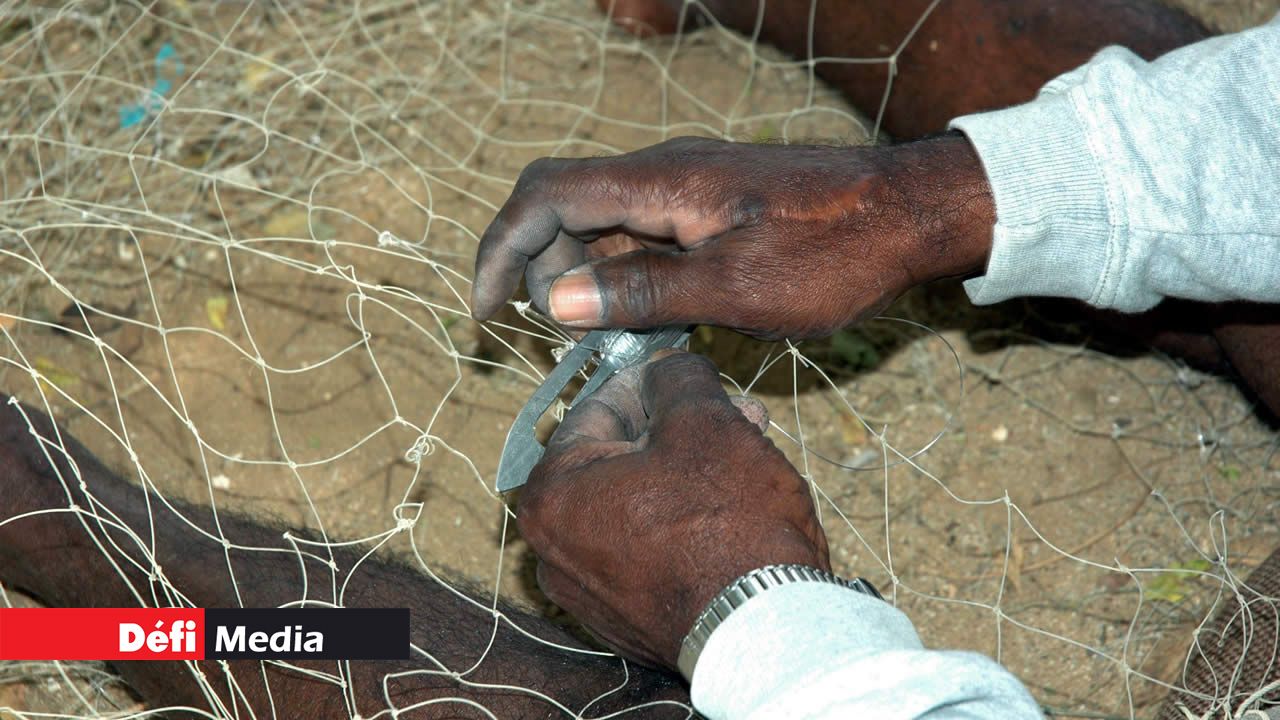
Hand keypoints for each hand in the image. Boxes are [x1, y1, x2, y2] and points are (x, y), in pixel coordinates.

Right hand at [472, 134, 992, 339]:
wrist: (912, 213)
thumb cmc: (836, 252)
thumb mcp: (737, 289)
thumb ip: (644, 293)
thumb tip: (557, 301)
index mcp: (662, 184)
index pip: (545, 196)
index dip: (501, 249)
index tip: (485, 311)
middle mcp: (665, 174)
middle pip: (565, 207)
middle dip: (539, 269)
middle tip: (551, 339)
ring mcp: (689, 186)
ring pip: (604, 223)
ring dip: (585, 277)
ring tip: (602, 339)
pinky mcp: (711, 204)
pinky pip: (644, 233)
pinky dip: (626, 274)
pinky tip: (648, 321)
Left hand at [517, 351, 829, 668]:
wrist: (766, 629)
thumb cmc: (727, 522)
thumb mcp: (704, 420)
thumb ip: (675, 377)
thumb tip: (667, 370)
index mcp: (552, 494)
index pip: (597, 408)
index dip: (653, 382)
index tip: (687, 372)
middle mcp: (553, 550)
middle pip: (620, 459)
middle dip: (679, 430)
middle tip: (735, 413)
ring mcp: (588, 593)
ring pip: (638, 504)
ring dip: (688, 472)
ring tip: (747, 454)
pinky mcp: (626, 621)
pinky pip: (649, 551)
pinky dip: (684, 524)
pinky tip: (732, 509)